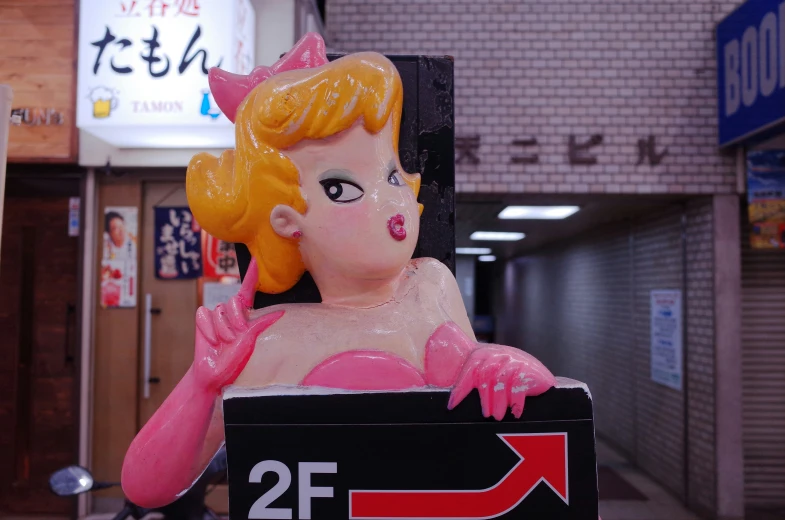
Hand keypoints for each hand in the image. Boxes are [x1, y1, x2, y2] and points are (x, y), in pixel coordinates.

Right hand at [192, 259, 282, 390]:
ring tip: (222, 343)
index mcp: (244, 316)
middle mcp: (230, 312)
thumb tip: (281, 311)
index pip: (247, 291)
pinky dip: (208, 328)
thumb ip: (261, 324)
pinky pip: (203, 313)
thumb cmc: (233, 359)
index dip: (250, 275)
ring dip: (222, 329)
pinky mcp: (202, 319)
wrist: (214, 372)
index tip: (255, 260)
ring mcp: (215, 315)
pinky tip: (211, 341)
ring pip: (219, 309)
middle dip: (235, 320)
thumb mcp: (250, 340)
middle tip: (234, 336)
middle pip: (234, 302)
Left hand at [448, 345, 555, 420]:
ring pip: (501, 383)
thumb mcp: (489, 371)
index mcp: (484, 353)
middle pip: (485, 375)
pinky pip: (518, 387)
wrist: (538, 372)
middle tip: (486, 415)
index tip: (452, 405)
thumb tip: (450, 400)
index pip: (469, 370)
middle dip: (484, 398)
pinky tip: (515, 412)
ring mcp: (513, 360)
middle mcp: (498, 354)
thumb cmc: (508, 376)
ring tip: (497, 416)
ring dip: (498, 403)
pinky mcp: (528, 369)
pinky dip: (516, 402)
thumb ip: (472, 378)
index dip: (460, 388)